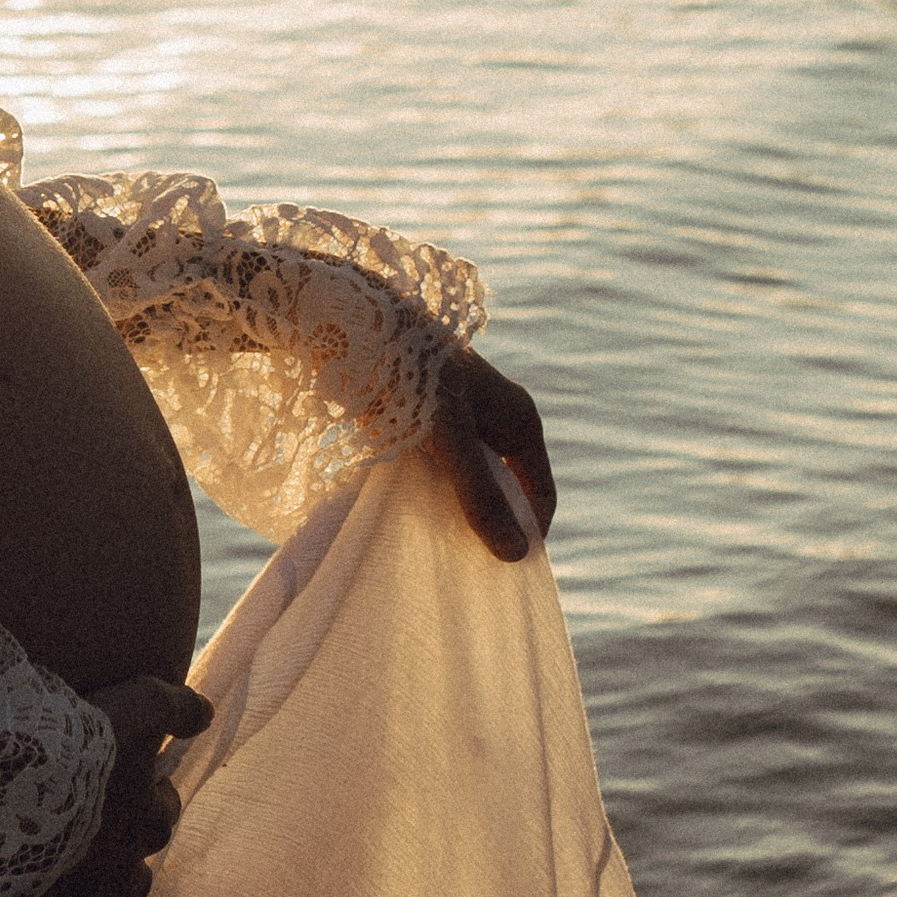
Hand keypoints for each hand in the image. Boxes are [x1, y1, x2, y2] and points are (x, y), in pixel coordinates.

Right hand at [0, 674, 212, 896]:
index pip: (158, 820)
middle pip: (132, 881)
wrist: (18, 781)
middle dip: (123, 867)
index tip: (143, 792)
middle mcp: (108, 868)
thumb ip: (173, 706)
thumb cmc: (82, 742)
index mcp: (134, 821)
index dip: (153, 805)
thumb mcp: (136, 705)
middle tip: (103, 845)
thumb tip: (204, 711)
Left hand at [424, 348, 557, 560]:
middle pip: (506, 487)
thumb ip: (480, 496)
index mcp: (518, 419)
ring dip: (457, 508)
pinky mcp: (428, 421)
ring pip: (471, 479)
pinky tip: (410, 509)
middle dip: (491, 523)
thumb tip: (516, 556)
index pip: (539, 493)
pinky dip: (431, 489)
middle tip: (466, 564)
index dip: (528, 532)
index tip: (504, 573)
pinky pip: (441, 467)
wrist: (357, 323)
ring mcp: (462, 419)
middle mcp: (496, 418)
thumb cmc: (413, 376)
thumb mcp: (450, 441)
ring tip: (436, 543)